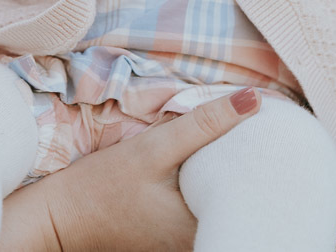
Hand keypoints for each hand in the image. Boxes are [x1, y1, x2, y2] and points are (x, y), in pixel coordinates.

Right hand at [0, 87, 260, 251]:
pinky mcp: (170, 239)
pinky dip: (212, 186)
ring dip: (232, 176)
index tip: (277, 133)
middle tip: (266, 131)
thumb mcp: (154, 147)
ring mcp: (183, 245)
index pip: (252, 194)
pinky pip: (204, 210)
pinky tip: (213, 161)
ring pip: (223, 205)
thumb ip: (204, 124)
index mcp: (200, 227)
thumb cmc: (101, 184)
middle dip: (253, 167)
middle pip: (240, 201)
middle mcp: (198, 243)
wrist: (58, 219)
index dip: (268, 163)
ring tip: (247, 139)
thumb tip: (255, 99)